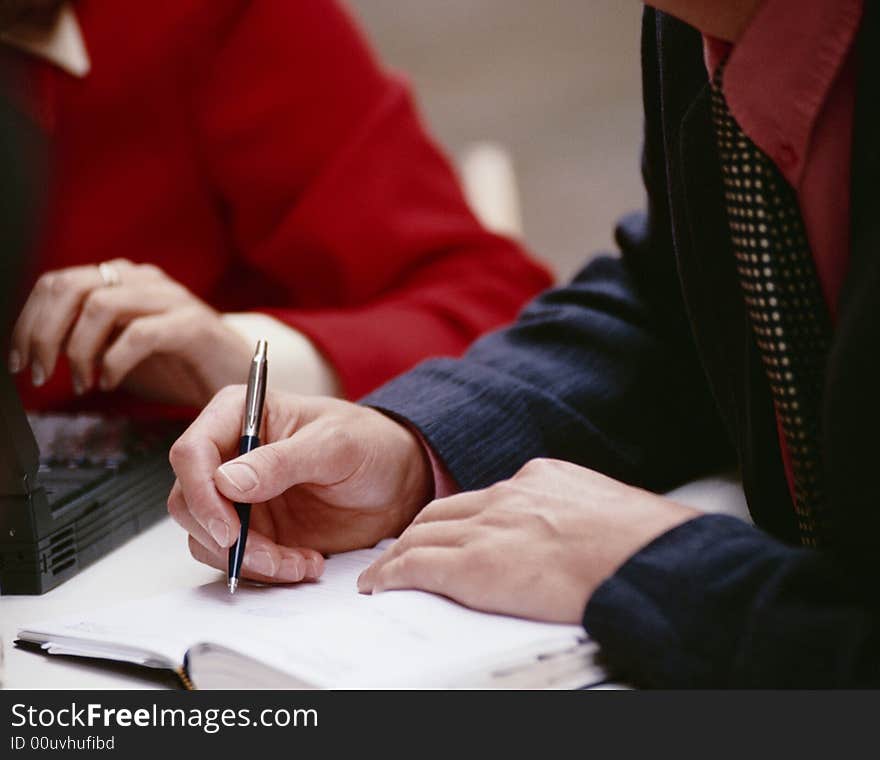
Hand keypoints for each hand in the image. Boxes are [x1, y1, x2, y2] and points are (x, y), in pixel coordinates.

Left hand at [8, 259, 252, 406]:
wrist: (237, 373)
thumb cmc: (179, 365)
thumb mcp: (120, 349)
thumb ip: (84, 341)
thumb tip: (35, 353)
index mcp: (122, 281)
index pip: (57, 283)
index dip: (27, 321)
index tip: (18, 360)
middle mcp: (143, 281)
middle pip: (71, 287)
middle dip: (43, 333)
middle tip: (40, 372)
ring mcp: (170, 299)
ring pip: (101, 306)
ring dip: (78, 350)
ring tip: (80, 382)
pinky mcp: (193, 325)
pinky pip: (140, 334)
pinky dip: (115, 361)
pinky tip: (111, 382)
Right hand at [167, 386, 431, 583]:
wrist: (398, 483)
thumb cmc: (371, 445)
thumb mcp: (335, 445)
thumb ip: (283, 461)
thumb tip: (227, 481)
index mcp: (240, 414)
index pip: (192, 451)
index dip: (201, 493)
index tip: (230, 529)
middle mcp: (229, 454)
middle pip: (188, 500)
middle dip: (224, 537)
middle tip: (269, 556)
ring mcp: (237, 496)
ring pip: (206, 537)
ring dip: (249, 560)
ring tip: (300, 562)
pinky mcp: (253, 530)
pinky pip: (236, 559)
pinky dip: (265, 571)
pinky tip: (305, 564)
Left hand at [357, 458, 698, 622]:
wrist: (649, 560)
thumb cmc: (646, 545)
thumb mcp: (609, 512)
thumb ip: (578, 517)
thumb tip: (584, 538)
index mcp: (540, 479)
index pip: (485, 497)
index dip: (462, 518)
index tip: (454, 530)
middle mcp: (507, 496)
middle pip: (443, 510)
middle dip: (419, 530)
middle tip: (403, 547)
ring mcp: (488, 528)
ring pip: (420, 534)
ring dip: (397, 553)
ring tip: (382, 570)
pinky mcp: (474, 566)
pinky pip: (415, 567)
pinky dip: (390, 575)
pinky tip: (379, 586)